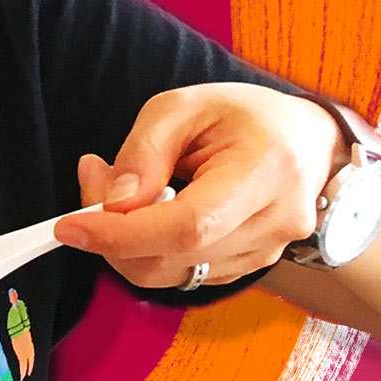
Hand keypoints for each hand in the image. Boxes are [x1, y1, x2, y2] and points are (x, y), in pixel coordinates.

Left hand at [54, 82, 345, 286]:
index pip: (188, 226)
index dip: (122, 233)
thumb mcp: (186, 106)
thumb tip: (113, 203)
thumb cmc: (247, 116)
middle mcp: (275, 223)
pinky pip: (185, 274)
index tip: (71, 224)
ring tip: (122, 187)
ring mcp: (268, 254)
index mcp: (266, 170)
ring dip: (128, 243)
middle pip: (174, 259)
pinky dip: (152, 251)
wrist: (309, 143)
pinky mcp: (251, 268)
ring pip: (173, 275)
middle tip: (92, 181)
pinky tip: (151, 211)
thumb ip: (145, 152)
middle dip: (113, 234)